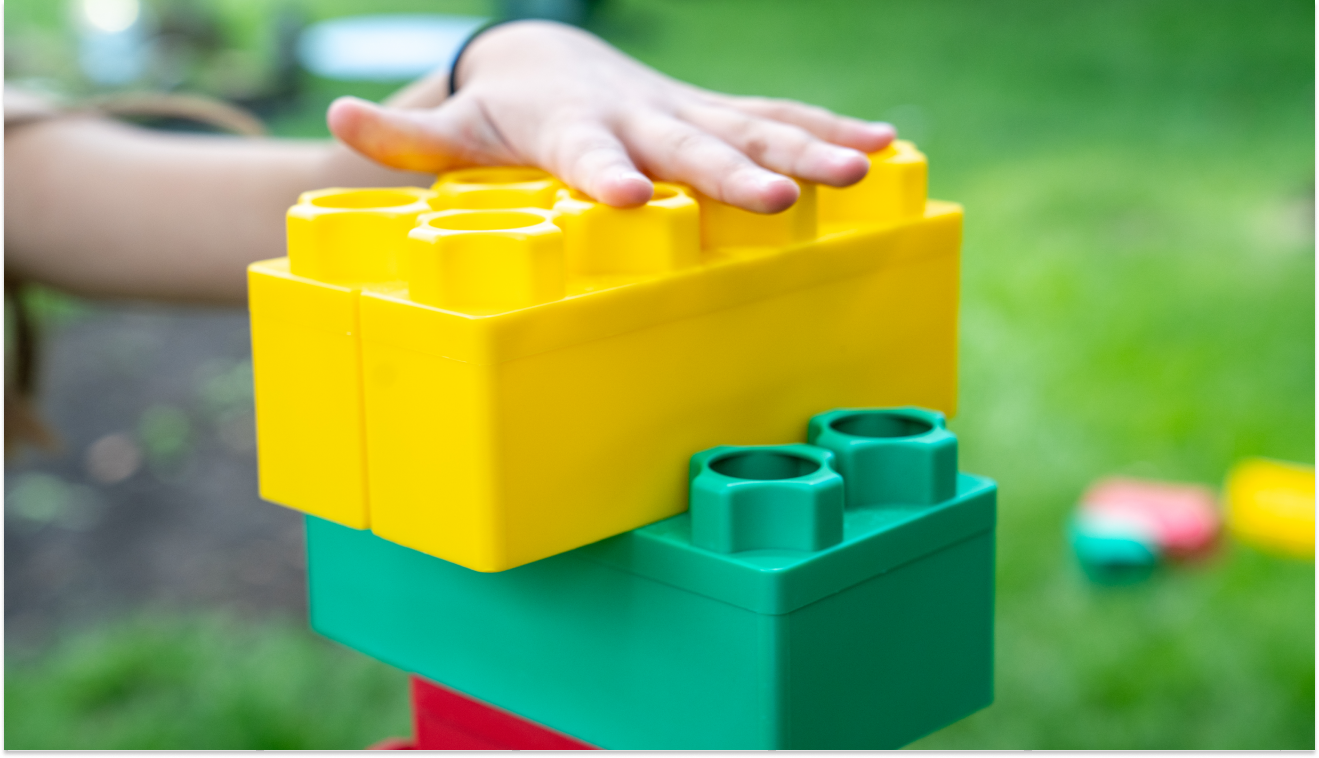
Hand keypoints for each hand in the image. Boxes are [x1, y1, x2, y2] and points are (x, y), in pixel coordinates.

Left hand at [326, 21, 894, 212]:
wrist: (552, 65)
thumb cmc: (502, 113)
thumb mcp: (453, 131)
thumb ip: (405, 138)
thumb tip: (333, 114)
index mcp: (570, 129)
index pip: (587, 155)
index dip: (605, 174)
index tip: (628, 199)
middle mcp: (637, 119)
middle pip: (687, 146)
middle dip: (734, 172)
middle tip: (780, 199)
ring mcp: (682, 116)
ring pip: (750, 128)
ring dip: (806, 150)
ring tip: (864, 171)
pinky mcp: (711, 118)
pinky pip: (776, 119)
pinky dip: (828, 131)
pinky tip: (886, 148)